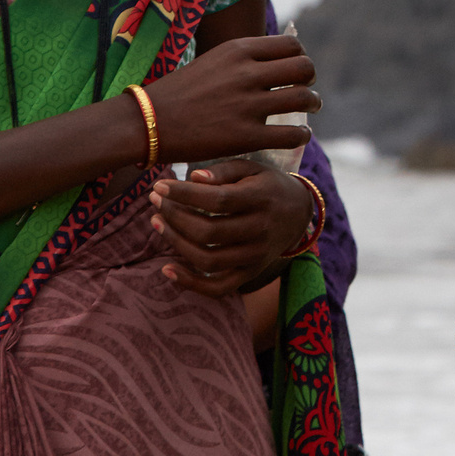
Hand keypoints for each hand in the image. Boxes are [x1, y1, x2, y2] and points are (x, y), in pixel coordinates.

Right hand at [148, 34, 318, 166]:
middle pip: (303, 68)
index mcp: (238, 50)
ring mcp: (248, 104)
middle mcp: (247, 73)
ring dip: (312, 104)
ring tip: (311, 109)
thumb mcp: (213, 61)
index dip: (299, 58)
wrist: (147, 122)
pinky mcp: (246, 135)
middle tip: (306, 88)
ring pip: (304, 98)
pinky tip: (299, 135)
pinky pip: (292, 134)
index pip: (291, 46)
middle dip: (309, 78)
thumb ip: (243, 60)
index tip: (296, 70)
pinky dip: (302, 134)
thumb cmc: (179, 92)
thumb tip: (274, 61)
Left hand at [151, 160, 314, 296]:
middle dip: (175, 216)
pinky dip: (191, 284)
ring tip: (157, 223)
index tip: (160, 186)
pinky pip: (219, 288)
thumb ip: (223, 171)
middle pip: (209, 232)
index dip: (185, 195)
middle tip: (156, 201)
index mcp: (262, 199)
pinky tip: (167, 269)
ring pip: (209, 260)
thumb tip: (193, 178)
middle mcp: (261, 230)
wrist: (299, 213)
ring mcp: (256, 256)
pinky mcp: (250, 273)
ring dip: (176, 243)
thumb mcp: (251, 168)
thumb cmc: (267, 184)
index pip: (218, 200)